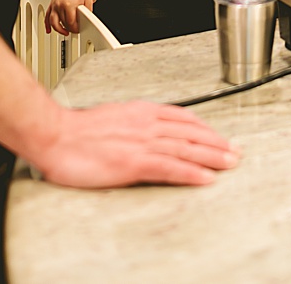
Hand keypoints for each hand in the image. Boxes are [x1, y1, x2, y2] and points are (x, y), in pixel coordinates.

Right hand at [29, 100, 238, 187]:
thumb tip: (147, 129)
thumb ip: (135, 122)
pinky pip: (170, 168)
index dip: (205, 127)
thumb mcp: (115, 116)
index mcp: (143, 112)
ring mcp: (142, 143)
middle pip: (192, 133)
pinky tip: (205, 178)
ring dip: (213, 156)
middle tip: (236, 151)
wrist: (54, 134)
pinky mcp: (133, 163)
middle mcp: (148, 125)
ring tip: (230, 163)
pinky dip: (191, 173)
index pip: (184, 117)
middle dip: (217, 142)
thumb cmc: (77, 130)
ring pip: (187, 149)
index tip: (218, 135)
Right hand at [46, 0, 95, 35]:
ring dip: (58, 30)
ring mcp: (54, 5)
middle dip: (69, 29)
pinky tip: (49, 30)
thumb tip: (87, 20)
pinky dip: (47, 24)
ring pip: (53, 22)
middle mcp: (60, 6)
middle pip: (63, 23)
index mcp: (70, 5)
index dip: (75, 29)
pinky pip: (47, 16)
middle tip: (74, 31)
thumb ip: (87, 11)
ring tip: (64, 32)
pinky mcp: (51, 4)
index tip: (78, 30)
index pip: (71, 23)